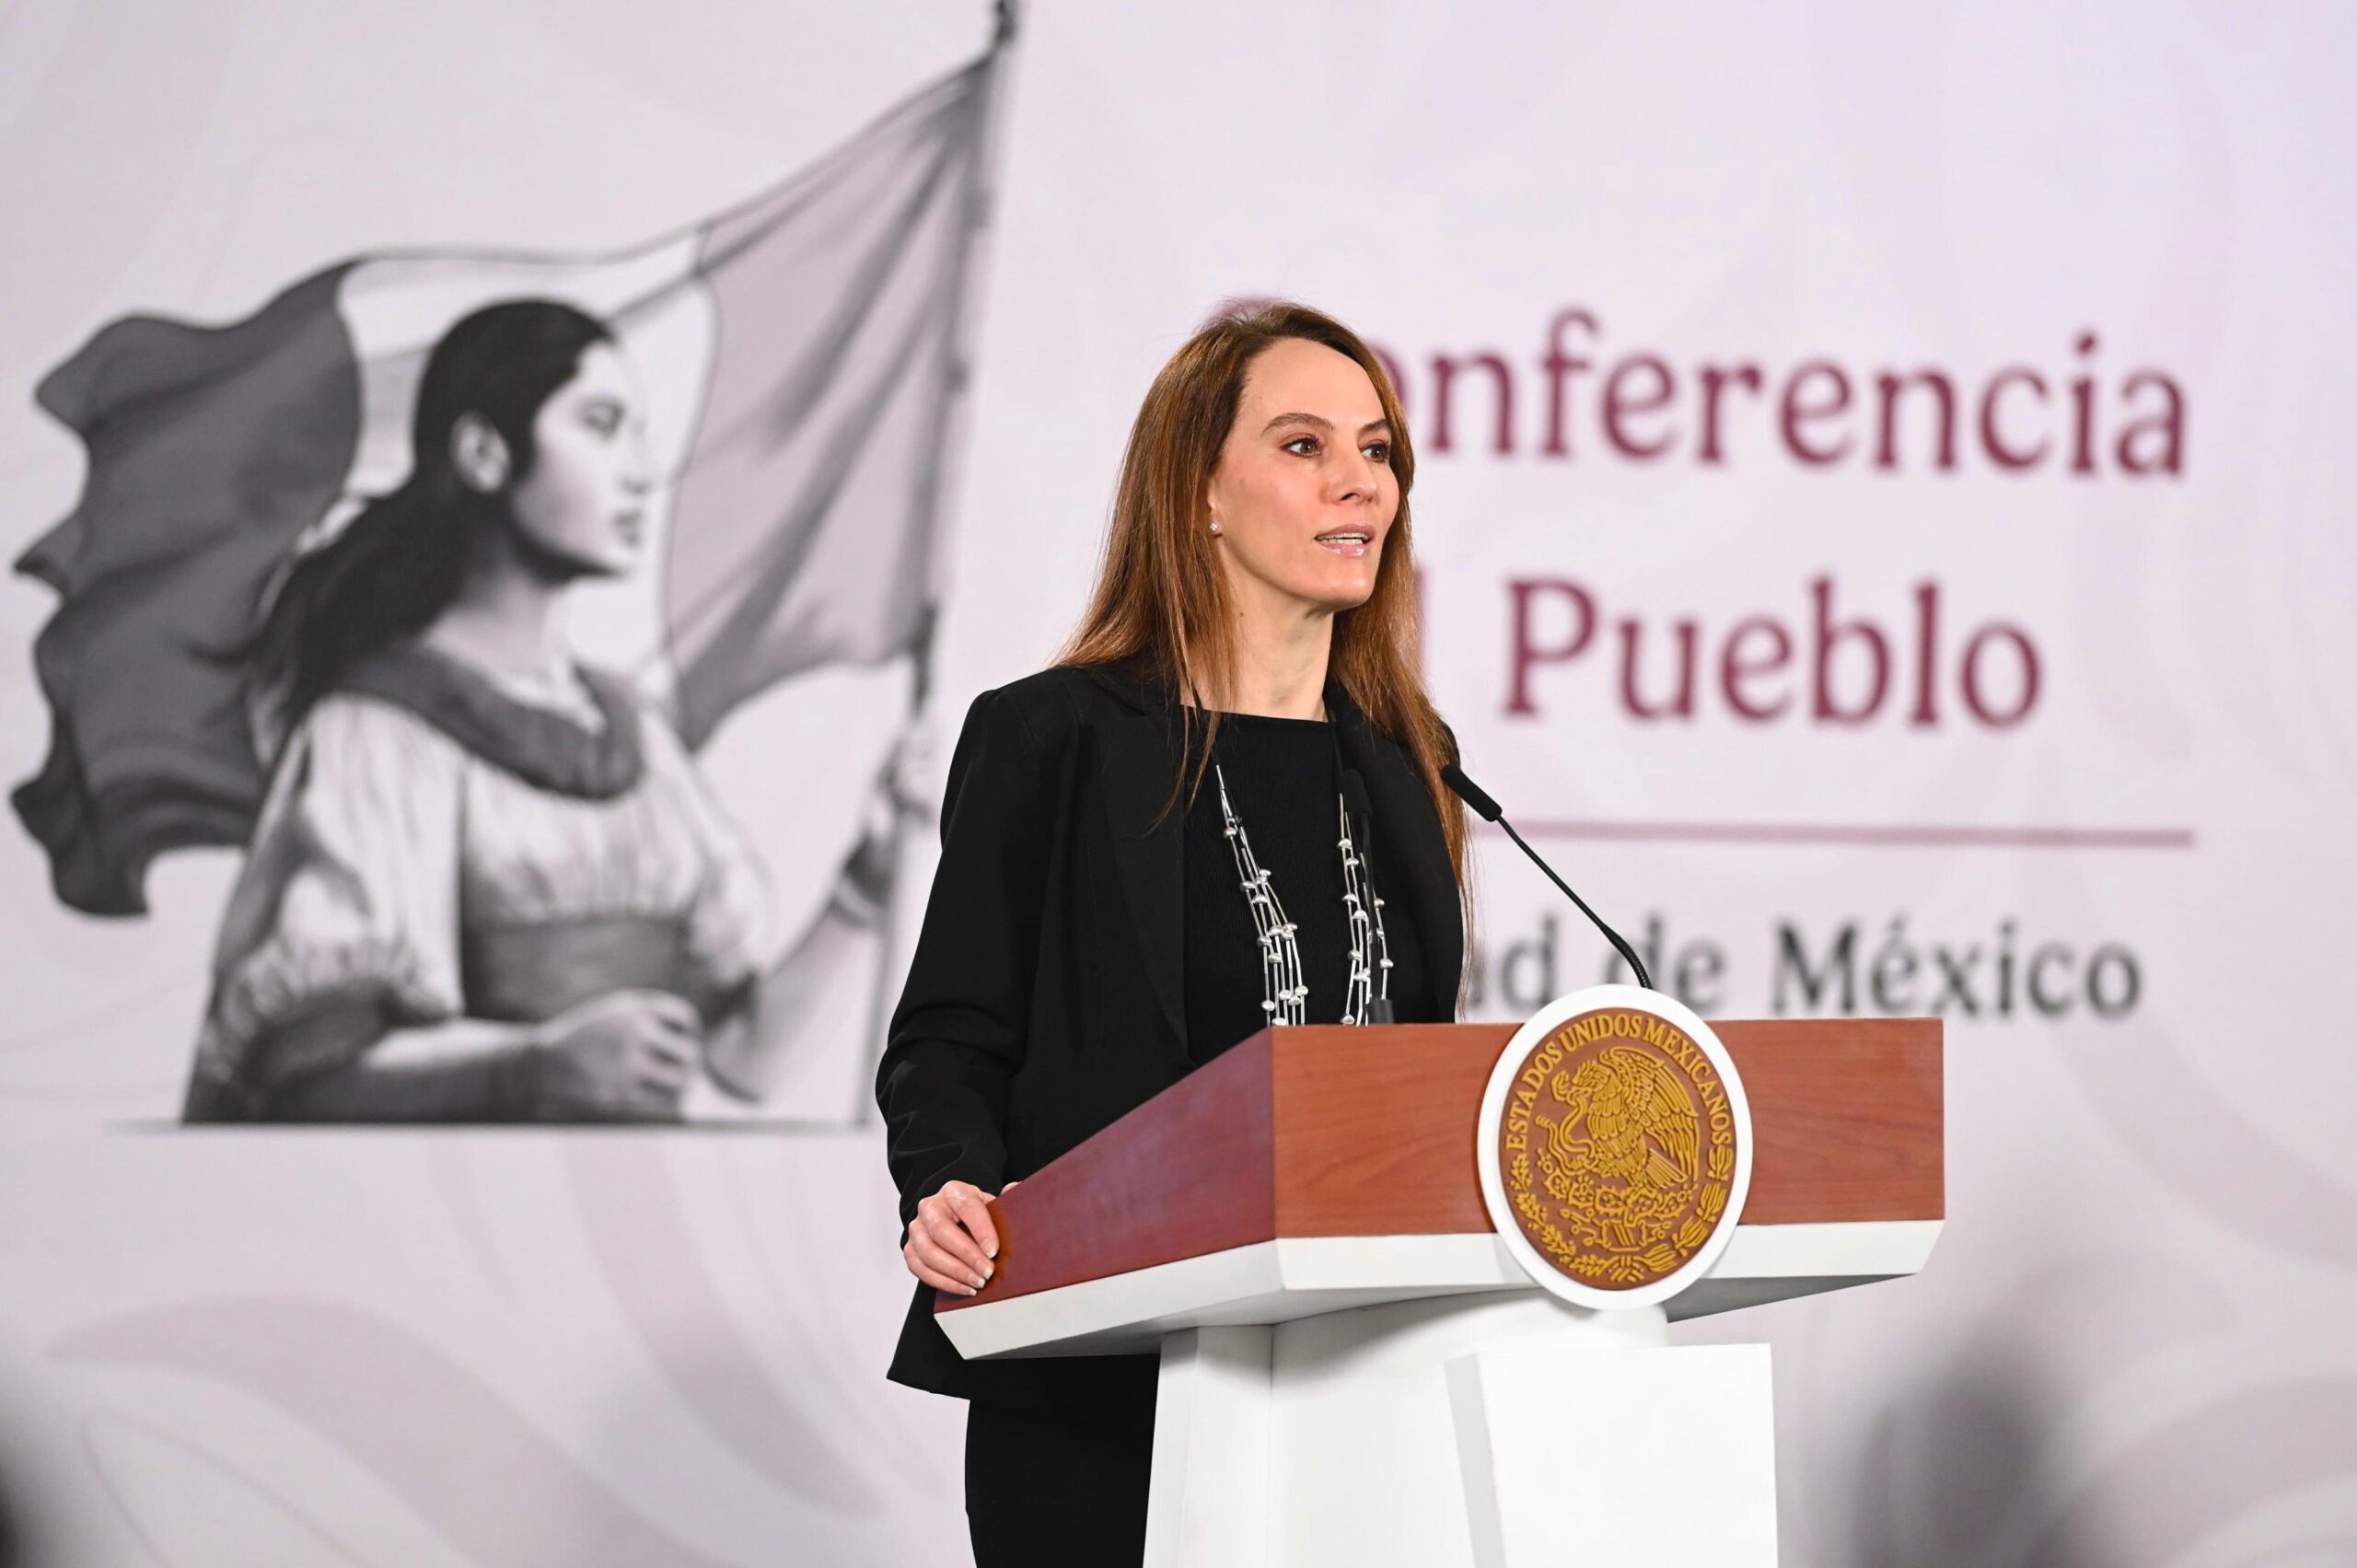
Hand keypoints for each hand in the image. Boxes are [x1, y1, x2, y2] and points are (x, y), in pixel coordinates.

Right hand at [524, 989, 700, 1120]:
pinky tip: (666, 1101)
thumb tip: (696, 1039)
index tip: (684, 1042)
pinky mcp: (618, 1093)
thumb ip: (654, 1017)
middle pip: (689, 1053)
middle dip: (691, 1064)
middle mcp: (634, 1032)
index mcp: (636, 1008)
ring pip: (680, 1081)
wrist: (546, 1061)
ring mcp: (626, 1063)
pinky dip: (670, 1103)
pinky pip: (661, 1103)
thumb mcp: (619, 1012)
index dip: (691, 1033)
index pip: (686, 1019)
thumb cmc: (591, 1036)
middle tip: (686, 1070)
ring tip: (680, 1087)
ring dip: (684, 1086)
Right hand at [903, 1178, 1016, 1295]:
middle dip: (967, 1255)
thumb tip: (1013, 1188)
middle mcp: (930, 1207)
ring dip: (955, 1272)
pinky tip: (964, 1288)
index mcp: (953, 1191)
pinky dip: (943, 1282)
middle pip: (942, 1231)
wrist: (953, 1221)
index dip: (980, 1229)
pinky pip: (921, 1269)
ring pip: (929, 1252)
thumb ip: (1004, 1200)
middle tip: (987, 1272)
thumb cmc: (976, 1216)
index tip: (993, 1251)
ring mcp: (916, 1228)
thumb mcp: (991, 1204)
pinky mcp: (910, 1249)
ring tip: (977, 1283)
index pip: (965, 1206)